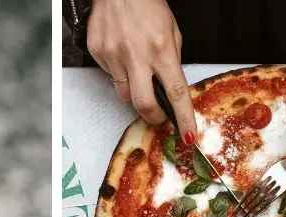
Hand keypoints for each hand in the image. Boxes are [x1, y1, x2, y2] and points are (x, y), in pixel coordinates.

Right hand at [87, 0, 196, 143]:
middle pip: (143, 103)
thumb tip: (168, 86)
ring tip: (137, 73)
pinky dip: (118, 72)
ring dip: (134, 93)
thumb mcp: (171, 30)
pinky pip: (110, 75)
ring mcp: (114, 56)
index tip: (187, 134)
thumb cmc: (147, 5)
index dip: (183, 117)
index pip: (176, 92)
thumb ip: (171, 59)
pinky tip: (121, 53)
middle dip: (152, 116)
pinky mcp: (98, 54)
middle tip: (157, 116)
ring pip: (124, 93)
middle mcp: (136, 55)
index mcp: (161, 49)